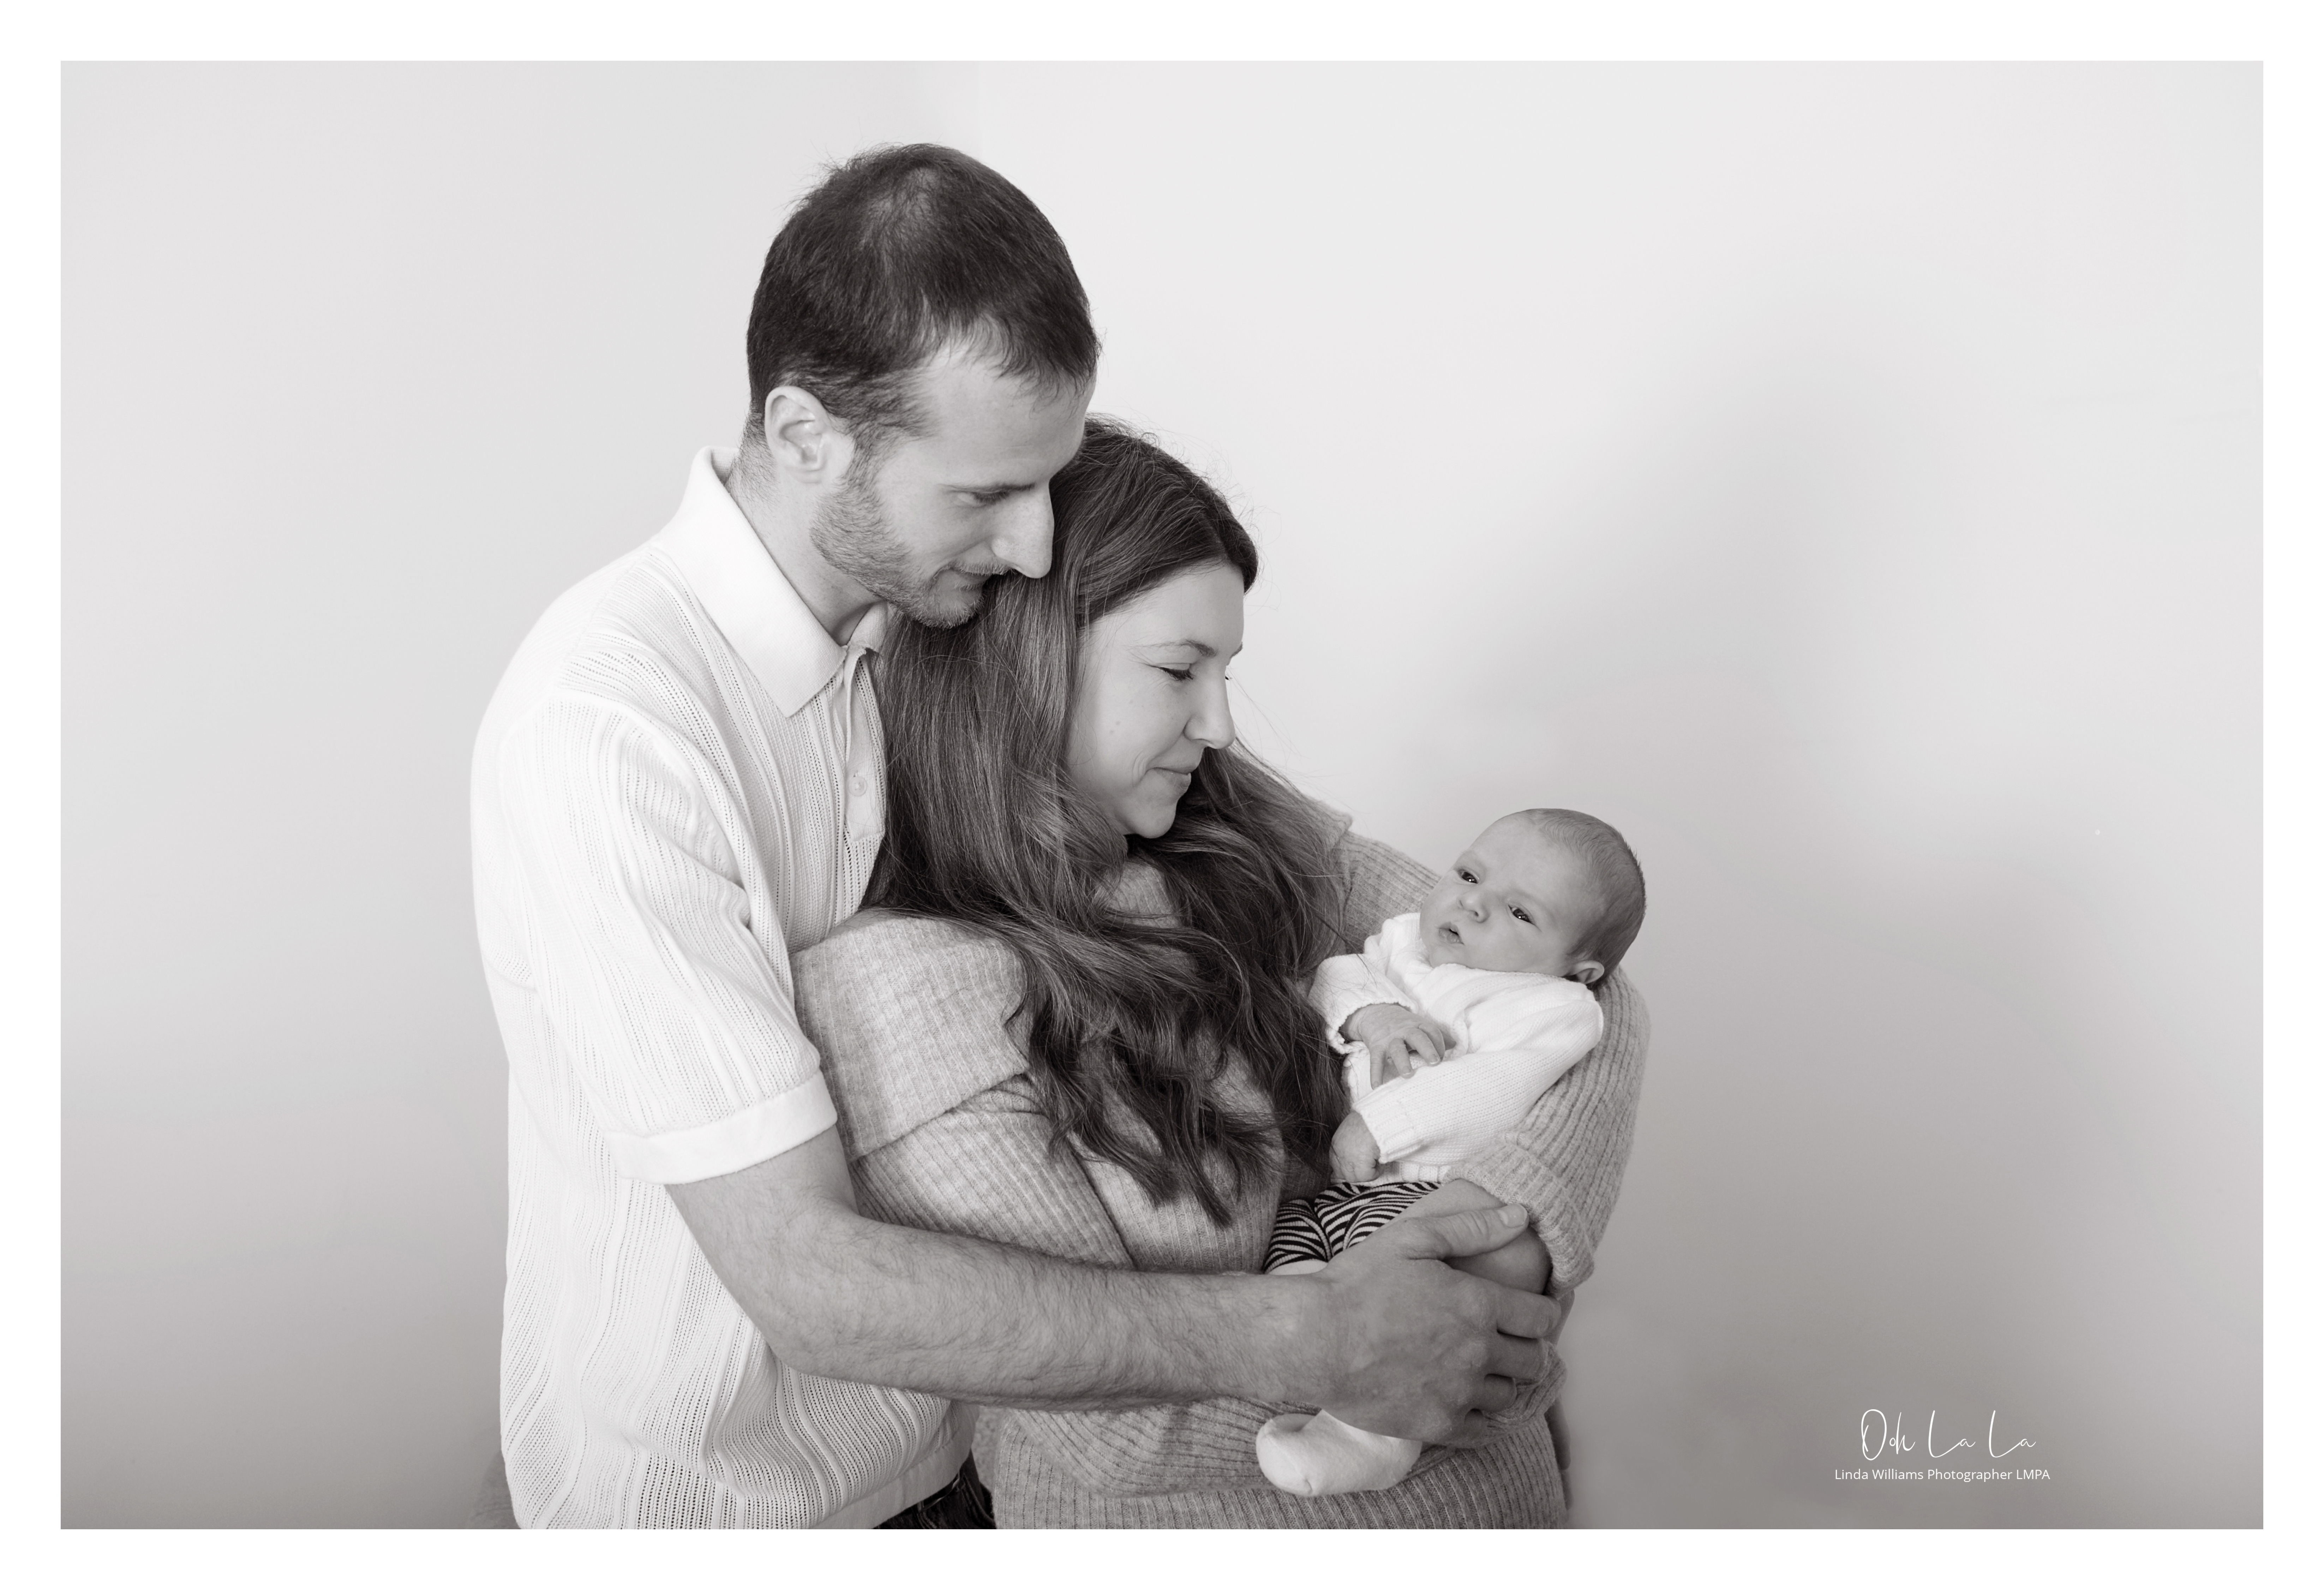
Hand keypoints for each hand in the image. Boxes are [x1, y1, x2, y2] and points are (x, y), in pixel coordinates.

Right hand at [1289, 1202, 1560, 1446]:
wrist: (1312, 1340)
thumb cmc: (1357, 1284)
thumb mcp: (1413, 1239)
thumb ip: (1471, 1227)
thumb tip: (1521, 1214)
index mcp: (1477, 1305)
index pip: (1540, 1317)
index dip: (1541, 1313)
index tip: (1530, 1313)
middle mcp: (1477, 1352)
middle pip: (1533, 1361)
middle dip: (1527, 1349)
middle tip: (1507, 1341)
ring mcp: (1458, 1393)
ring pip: (1510, 1395)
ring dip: (1503, 1381)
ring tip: (1482, 1370)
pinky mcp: (1437, 1425)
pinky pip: (1485, 1431)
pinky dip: (1486, 1417)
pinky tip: (1471, 1403)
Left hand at [1330, 1113, 1381, 1182]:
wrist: (1376, 1118)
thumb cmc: (1368, 1119)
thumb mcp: (1353, 1128)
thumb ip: (1350, 1141)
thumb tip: (1355, 1151)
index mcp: (1336, 1143)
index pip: (1334, 1163)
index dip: (1343, 1168)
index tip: (1351, 1169)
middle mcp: (1340, 1153)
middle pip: (1342, 1174)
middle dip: (1354, 1174)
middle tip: (1367, 1168)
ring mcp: (1349, 1159)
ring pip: (1354, 1177)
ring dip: (1365, 1173)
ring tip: (1375, 1163)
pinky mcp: (1361, 1164)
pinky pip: (1368, 1176)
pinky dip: (1376, 1172)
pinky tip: (1381, 1162)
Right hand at [1343, 1003, 1453, 1083]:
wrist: (1376, 1012)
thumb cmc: (1404, 1025)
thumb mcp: (1419, 1026)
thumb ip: (1435, 1036)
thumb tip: (1456, 1045)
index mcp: (1418, 1024)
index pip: (1432, 1031)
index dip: (1439, 1043)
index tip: (1442, 1058)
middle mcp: (1404, 1030)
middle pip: (1417, 1037)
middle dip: (1426, 1049)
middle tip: (1435, 1062)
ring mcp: (1389, 1038)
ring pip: (1396, 1048)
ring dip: (1402, 1062)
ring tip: (1407, 1074)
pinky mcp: (1376, 1046)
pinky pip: (1376, 1060)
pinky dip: (1375, 1073)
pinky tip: (1377, 1085)